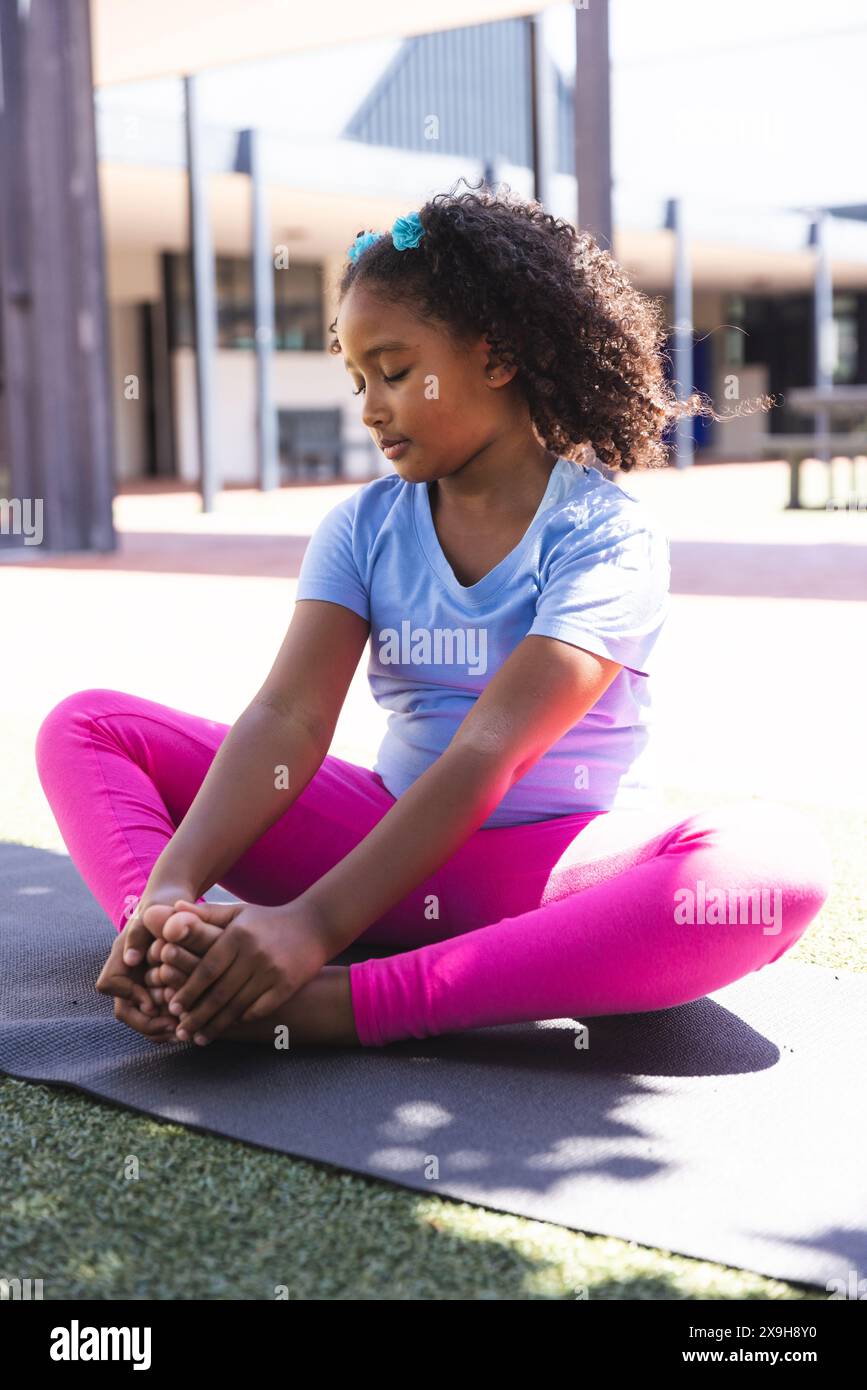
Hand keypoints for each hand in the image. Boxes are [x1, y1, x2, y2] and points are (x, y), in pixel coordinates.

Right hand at [95, 882, 197, 1042]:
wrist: (176, 910)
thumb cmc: (165, 909)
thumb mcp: (154, 915)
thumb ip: (140, 933)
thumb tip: (131, 959)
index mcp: (120, 958)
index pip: (109, 984)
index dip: (128, 995)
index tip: (152, 1002)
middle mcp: (126, 976)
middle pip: (124, 1011)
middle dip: (146, 1023)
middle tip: (173, 1028)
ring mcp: (140, 986)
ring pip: (139, 1019)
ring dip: (158, 1030)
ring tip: (182, 1032)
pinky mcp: (157, 994)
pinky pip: (156, 1018)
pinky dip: (168, 1025)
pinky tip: (188, 1026)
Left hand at [161, 898, 333, 1044]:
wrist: (314, 924)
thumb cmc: (268, 920)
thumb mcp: (238, 911)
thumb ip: (205, 914)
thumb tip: (173, 906)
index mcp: (238, 935)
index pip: (207, 969)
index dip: (188, 990)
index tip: (172, 1007)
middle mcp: (254, 953)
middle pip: (219, 992)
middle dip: (197, 1015)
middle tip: (180, 1030)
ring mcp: (272, 970)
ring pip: (237, 1006)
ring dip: (216, 1025)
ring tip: (198, 1038)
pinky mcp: (287, 985)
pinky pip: (259, 1009)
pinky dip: (242, 1020)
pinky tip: (228, 1028)